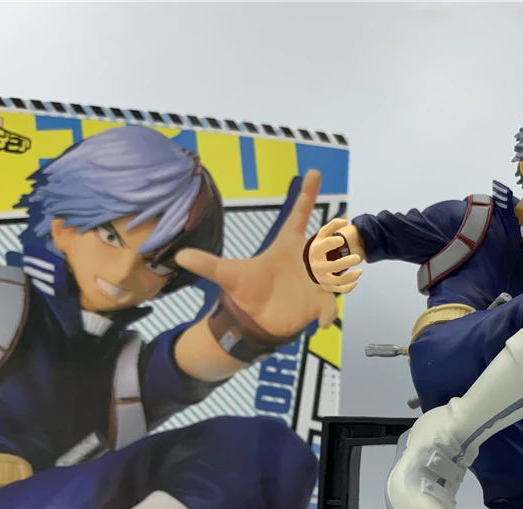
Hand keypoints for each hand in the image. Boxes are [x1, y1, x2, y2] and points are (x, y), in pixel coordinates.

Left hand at [175, 170, 337, 337]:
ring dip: (339, 271)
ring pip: (335, 270)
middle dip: (338, 234)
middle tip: (342, 225)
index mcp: (287, 245)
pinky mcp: (316, 303)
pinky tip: (324, 322)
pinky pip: (329, 305)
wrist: (256, 319)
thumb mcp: (227, 276)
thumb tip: (179, 256)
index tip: (314, 172)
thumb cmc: (247, 290)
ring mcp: (314, 281)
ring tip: (335, 275)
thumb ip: (208, 265)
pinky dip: (329, 313)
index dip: (306, 194)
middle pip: (327, 241)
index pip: (299, 216)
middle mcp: (305, 260)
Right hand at [307, 217, 363, 293]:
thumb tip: (345, 221)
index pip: (323, 247)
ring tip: (360, 271)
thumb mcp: (323, 234)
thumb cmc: (321, 246)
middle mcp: (316, 266)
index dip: (333, 243)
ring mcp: (321, 278)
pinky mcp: (327, 287)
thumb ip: (333, 225)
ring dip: (350, 277)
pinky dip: (349, 287)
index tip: (342, 240)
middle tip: (358, 258)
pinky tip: (356, 281)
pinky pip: (339, 290)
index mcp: (315, 251)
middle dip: (346, 262)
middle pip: (332, 267)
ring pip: (337, 281)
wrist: (313, 263)